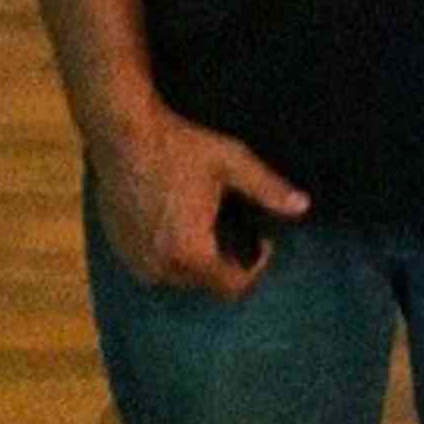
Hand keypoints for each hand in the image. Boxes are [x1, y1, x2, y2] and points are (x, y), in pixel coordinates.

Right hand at [91, 104, 308, 301]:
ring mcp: (134, 261)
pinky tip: (180, 218)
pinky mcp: (119, 250)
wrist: (123, 136)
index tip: (264, 240)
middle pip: (207, 284)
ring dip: (200, 258)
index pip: (232, 287)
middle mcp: (159, 268)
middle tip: (239, 225)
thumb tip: (303, 207)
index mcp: (190, 252)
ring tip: (210, 220)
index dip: (257, 268)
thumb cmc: (180, 148)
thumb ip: (268, 189)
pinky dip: (173, 252)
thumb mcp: (232, 163)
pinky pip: (155, 266)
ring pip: (180, 277)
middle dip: (228, 261)